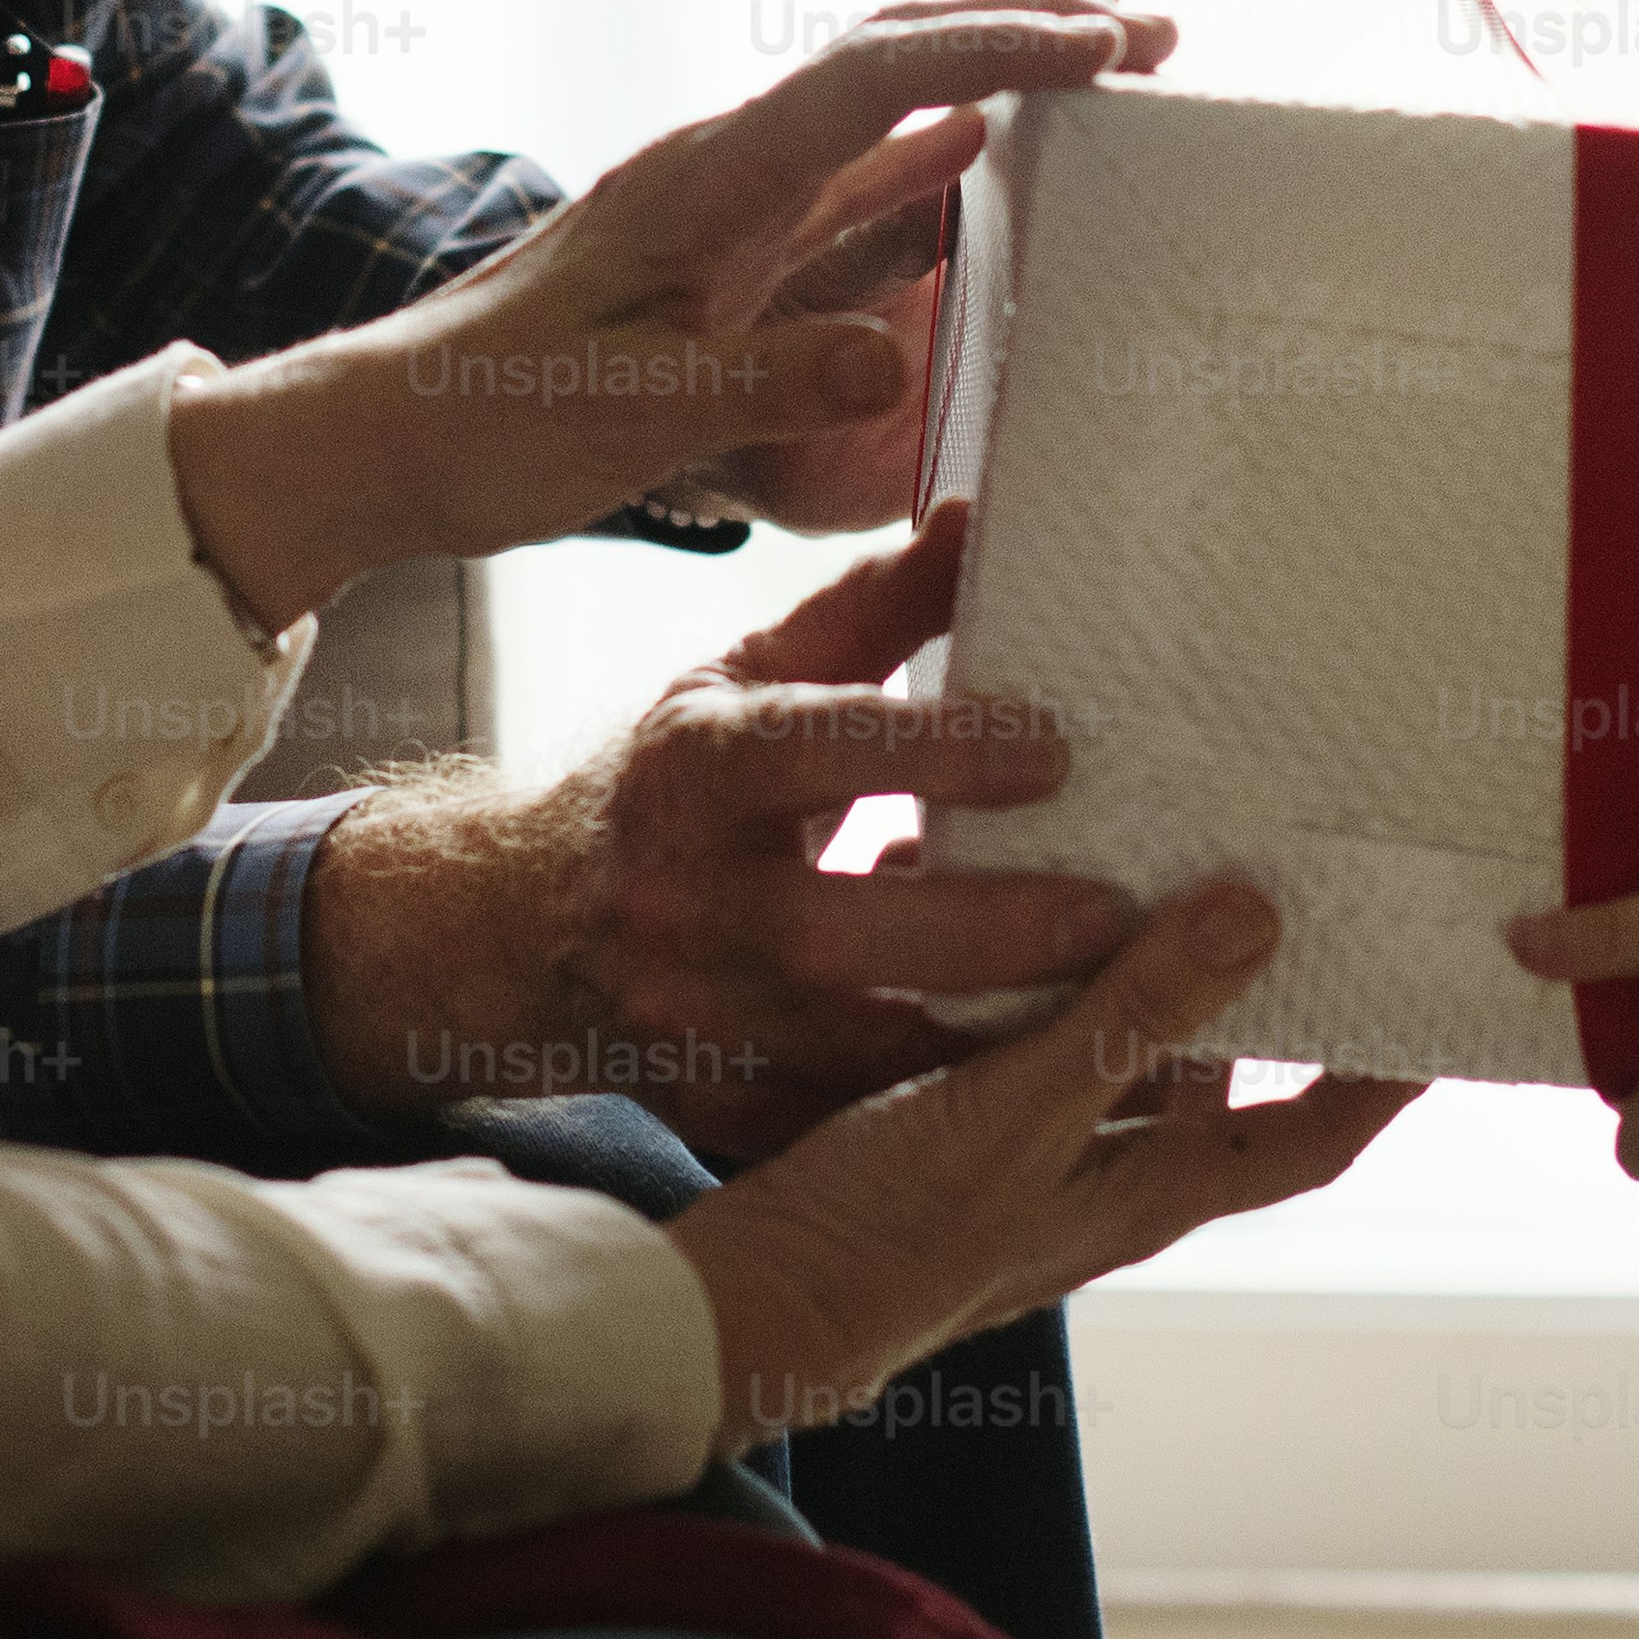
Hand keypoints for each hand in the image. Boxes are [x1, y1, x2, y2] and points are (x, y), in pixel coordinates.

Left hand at [159, 0, 1166, 627]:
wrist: (384, 438)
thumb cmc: (486, 421)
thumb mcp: (627, 416)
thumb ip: (760, 387)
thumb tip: (887, 359)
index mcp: (708, 177)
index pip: (876, 74)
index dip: (996, 48)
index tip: (1105, 43)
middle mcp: (729, 169)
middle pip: (894, 57)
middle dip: (1021, 27)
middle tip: (1146, 22)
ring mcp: (732, 209)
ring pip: (885, 115)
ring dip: (992, 81)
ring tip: (1106, 58)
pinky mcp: (730, 262)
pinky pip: (857, 193)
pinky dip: (941, 163)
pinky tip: (995, 169)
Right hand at [309, 514, 1137, 1158]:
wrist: (515, 929)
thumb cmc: (666, 785)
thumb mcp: (741, 678)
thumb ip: (866, 611)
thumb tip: (978, 519)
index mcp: (691, 769)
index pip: (810, 749)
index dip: (935, 749)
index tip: (1058, 751)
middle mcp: (680, 898)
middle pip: (832, 929)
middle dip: (984, 930)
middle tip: (1116, 918)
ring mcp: (691, 1018)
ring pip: (852, 1048)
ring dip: (991, 1037)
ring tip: (1123, 1012)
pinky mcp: (716, 1104)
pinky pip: (853, 1119)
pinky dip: (952, 1105)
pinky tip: (1054, 1081)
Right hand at [665, 883, 1417, 1451]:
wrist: (755, 1304)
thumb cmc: (891, 1231)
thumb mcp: (1020, 1107)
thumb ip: (1131, 1014)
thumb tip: (1256, 918)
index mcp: (1154, 1189)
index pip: (1316, 1137)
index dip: (1385, 1080)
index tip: (1439, 999)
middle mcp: (1111, 1179)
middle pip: (1225, 1080)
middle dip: (1258, 990)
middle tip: (1295, 880)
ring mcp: (1035, 1157)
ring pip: (1119, 1047)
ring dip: (1134, 961)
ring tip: (1148, 848)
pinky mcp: (961, 1129)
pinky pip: (1031, 1038)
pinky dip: (1036, 970)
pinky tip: (1000, 892)